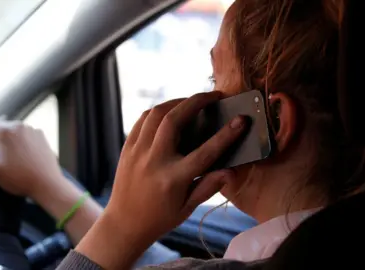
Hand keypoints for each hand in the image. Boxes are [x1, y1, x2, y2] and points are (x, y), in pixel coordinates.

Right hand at [0, 119, 65, 197]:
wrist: (49, 184)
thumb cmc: (20, 179)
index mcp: (2, 131)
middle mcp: (16, 125)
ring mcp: (30, 129)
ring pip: (8, 129)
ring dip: (1, 139)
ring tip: (3, 158)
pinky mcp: (39, 135)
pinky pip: (21, 133)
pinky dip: (16, 141)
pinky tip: (18, 156)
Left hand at [76, 91, 246, 268]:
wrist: (123, 224)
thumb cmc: (159, 218)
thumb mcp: (187, 208)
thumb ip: (208, 187)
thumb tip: (230, 170)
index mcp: (173, 179)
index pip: (206, 152)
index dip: (226, 135)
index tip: (240, 120)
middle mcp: (154, 161)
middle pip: (175, 119)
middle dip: (196, 101)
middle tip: (213, 96)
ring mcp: (138, 152)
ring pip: (156, 114)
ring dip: (176, 102)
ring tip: (191, 102)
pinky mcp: (127, 149)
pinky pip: (142, 120)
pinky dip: (157, 111)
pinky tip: (169, 111)